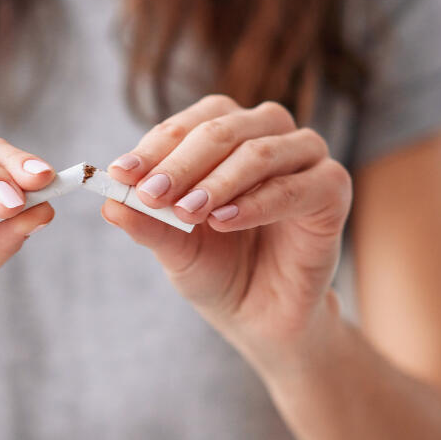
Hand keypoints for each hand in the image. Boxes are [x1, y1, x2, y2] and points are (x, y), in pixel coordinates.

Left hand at [103, 95, 351, 365]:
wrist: (261, 316)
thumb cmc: (218, 269)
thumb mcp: (174, 247)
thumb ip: (147, 222)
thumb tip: (108, 203)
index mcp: (227, 134)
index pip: (189, 124)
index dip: (153, 147)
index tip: (119, 175)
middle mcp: (268, 135)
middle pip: (222, 129)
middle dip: (181, 162)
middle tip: (150, 193)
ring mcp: (305, 159)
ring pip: (259, 152)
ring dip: (218, 180)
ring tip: (187, 212)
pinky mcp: (332, 190)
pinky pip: (295, 188)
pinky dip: (256, 203)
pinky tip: (224, 222)